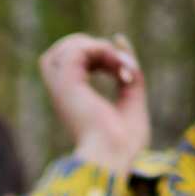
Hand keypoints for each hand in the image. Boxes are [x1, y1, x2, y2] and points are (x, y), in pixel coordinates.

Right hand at [39, 31, 149, 171]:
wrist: (114, 156)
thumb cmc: (123, 142)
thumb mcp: (133, 99)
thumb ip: (130, 73)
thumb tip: (119, 39)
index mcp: (75, 99)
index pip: (75, 63)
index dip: (101, 54)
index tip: (126, 69)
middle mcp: (64, 93)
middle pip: (61, 53)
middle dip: (91, 46)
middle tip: (117, 62)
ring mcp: (63, 89)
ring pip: (63, 49)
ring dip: (95, 45)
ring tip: (116, 62)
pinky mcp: (67, 85)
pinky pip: (78, 50)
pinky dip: (100, 49)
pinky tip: (116, 65)